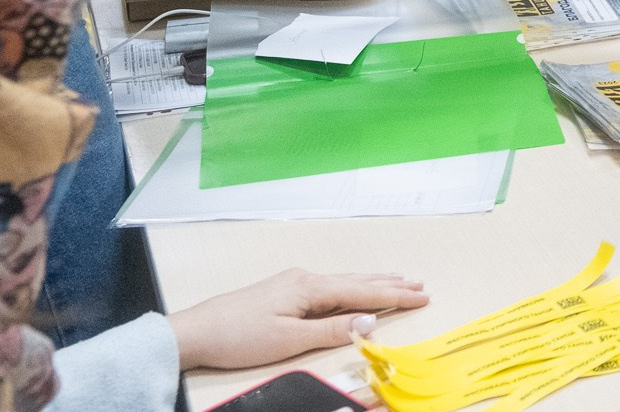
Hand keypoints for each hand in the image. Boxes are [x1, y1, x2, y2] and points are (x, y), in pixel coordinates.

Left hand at [166, 269, 427, 370]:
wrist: (196, 331)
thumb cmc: (240, 337)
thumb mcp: (289, 340)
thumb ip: (332, 330)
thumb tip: (370, 320)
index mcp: (310, 288)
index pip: (363, 292)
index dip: (395, 296)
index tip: (422, 296)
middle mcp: (305, 278)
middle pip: (357, 280)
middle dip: (390, 284)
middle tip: (420, 284)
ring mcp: (293, 283)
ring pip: (343, 281)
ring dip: (372, 282)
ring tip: (397, 279)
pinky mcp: (283, 291)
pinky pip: (329, 286)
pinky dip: (351, 286)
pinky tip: (353, 287)